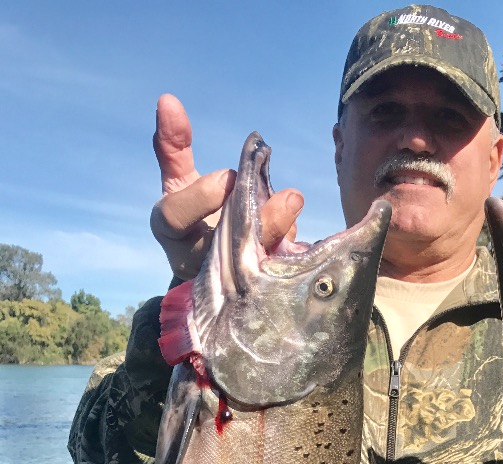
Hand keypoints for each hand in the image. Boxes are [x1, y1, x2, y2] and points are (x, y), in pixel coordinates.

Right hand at [150, 94, 304, 280]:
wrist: (212, 268)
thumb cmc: (194, 215)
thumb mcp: (178, 181)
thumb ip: (173, 146)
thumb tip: (168, 100)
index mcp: (172, 232)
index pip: (175, 217)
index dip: (200, 197)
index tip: (227, 175)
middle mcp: (197, 259)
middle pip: (224, 246)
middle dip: (259, 220)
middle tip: (288, 196)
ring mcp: (228, 279)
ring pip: (257, 260)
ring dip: (280, 230)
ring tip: (295, 202)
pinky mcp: (254, 288)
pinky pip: (275, 267)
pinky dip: (288, 243)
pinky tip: (298, 223)